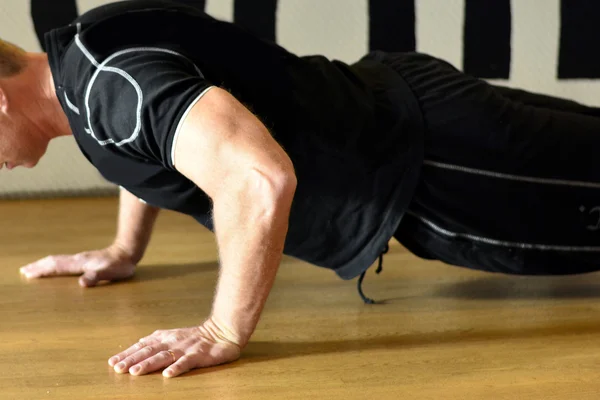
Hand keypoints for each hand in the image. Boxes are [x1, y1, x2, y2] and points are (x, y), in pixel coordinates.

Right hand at [19, 244, 136, 286]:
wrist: (127, 252)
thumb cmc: (120, 265)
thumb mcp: (109, 273)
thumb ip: (96, 277)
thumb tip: (82, 283)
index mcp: (79, 263)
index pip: (56, 266)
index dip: (42, 270)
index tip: (27, 273)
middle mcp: (77, 259)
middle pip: (53, 261)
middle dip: (38, 266)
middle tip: (24, 271)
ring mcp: (81, 258)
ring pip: (58, 260)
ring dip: (45, 264)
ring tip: (34, 268)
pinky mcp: (86, 260)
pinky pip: (65, 262)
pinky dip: (55, 264)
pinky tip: (56, 268)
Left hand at [108, 318, 241, 377]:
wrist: (222, 332)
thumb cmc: (197, 337)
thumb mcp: (174, 336)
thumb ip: (157, 341)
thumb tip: (137, 344)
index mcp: (165, 337)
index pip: (143, 346)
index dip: (128, 354)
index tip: (113, 362)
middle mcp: (173, 341)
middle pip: (149, 351)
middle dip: (132, 360)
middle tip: (118, 369)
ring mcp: (185, 348)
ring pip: (164, 356)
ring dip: (148, 364)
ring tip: (135, 372)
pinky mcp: (199, 354)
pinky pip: (186, 362)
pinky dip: (177, 367)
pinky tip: (168, 375)